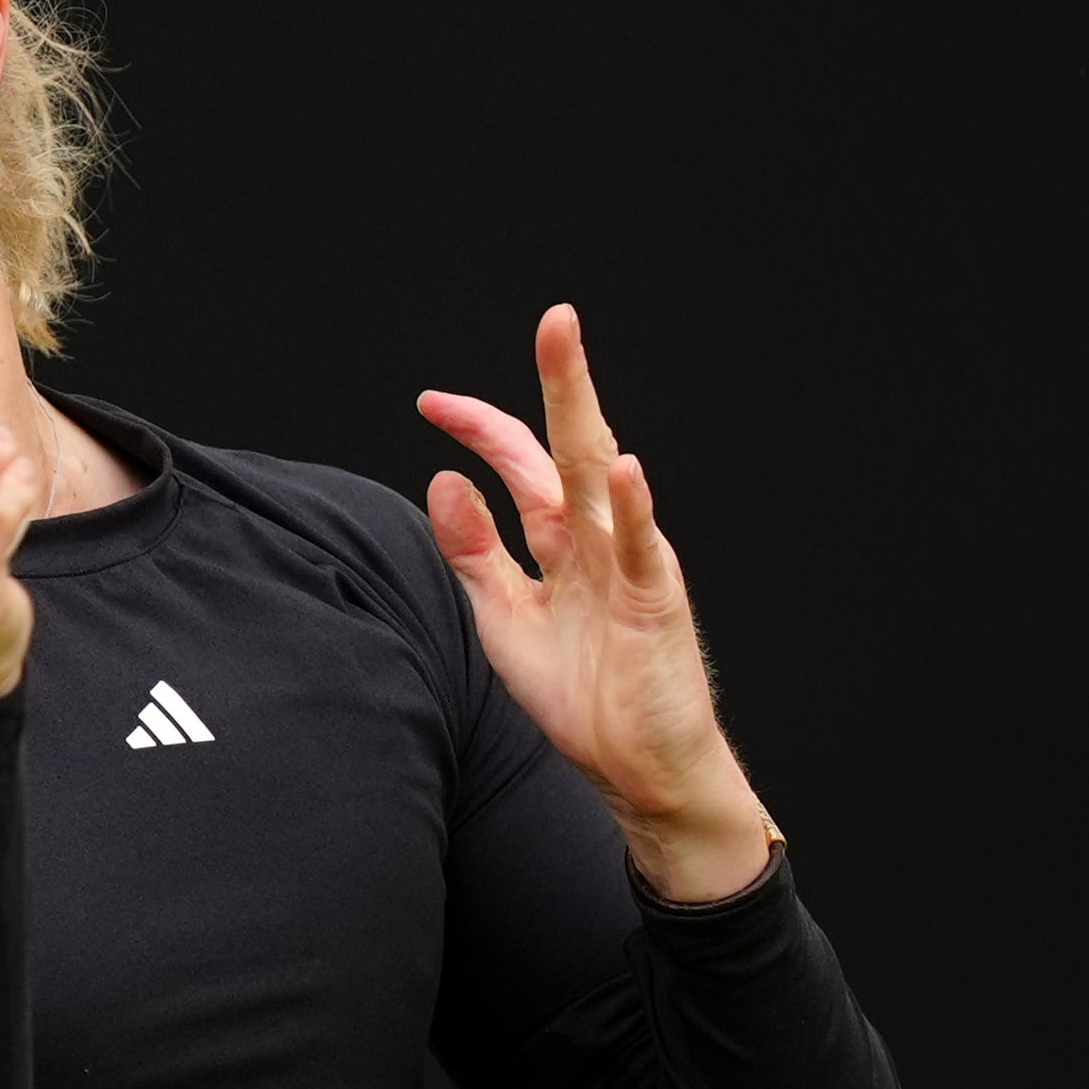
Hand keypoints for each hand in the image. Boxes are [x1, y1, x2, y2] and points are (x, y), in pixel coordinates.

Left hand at [417, 304, 778, 901]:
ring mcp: (631, 564)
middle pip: (570, 447)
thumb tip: (441, 482)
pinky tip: (621, 469)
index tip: (430, 402)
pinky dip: (633, 508)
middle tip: (553, 318)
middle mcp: (599, 540)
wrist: (638, 770)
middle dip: (560, 381)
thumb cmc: (582, 699)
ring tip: (572, 352)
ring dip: (586, 413)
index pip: (520, 467)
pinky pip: (644, 548)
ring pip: (604, 477)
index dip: (480, 431)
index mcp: (562, 543)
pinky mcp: (658, 602)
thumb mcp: (505, 620)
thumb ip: (474, 554)